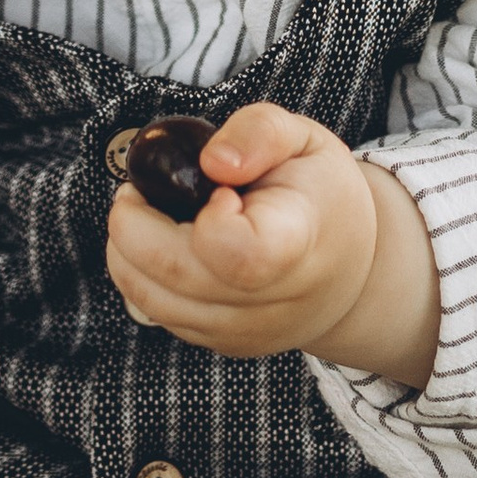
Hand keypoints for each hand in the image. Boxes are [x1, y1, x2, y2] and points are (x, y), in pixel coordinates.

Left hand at [106, 104, 439, 383]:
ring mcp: (243, 330)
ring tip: (148, 213)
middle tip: (140, 189)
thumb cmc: (320, 197)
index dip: (211, 221)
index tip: (219, 192)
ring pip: (150, 299)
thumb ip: (259, 133)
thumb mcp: (304, 140)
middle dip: (132, 223)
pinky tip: (163, 244)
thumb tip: (213, 162)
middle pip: (174, 274)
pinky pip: (155, 313)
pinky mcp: (220, 344)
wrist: (350, 271)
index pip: (242, 255)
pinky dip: (141, 275)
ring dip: (126, 249)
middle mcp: (270, 300)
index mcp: (297, 241)